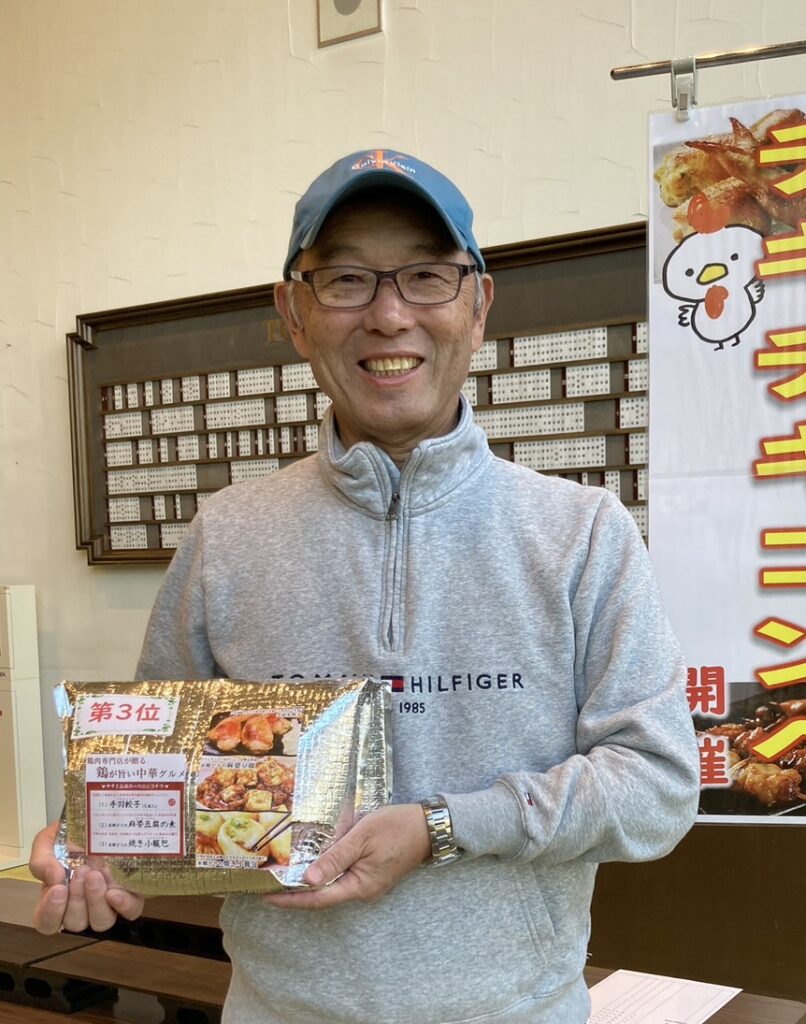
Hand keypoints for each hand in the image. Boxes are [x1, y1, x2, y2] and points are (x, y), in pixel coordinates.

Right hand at [29, 821, 144, 934]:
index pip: (48, 923)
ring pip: (101, 922)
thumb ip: (42, 861)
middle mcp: (82, 906)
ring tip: (95, 875)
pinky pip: (130, 911)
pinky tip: (115, 893)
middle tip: (80, 872)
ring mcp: (107, 902)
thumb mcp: (47, 842)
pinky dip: (122, 906)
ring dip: (96, 901)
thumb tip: (54, 877)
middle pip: (76, 923)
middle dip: (76, 900)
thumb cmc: (70, 835)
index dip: (51, 912)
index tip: (58, 888)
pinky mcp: (130, 894)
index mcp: (58, 899)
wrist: (98, 821)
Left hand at [264, 803, 430, 910]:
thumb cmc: (396, 827)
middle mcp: (363, 890)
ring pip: (332, 885)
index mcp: (360, 886)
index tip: (266, 896)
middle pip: (323, 895)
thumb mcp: (362, 837)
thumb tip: (308, 880)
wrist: (429, 826)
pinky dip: (326, 870)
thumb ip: (335, 857)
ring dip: (310, 879)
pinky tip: (314, 859)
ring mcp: (368, 882)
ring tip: (286, 872)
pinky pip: (343, 875)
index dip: (291, 899)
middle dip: (296, 890)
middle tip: (270, 882)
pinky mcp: (372, 872)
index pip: (317, 899)